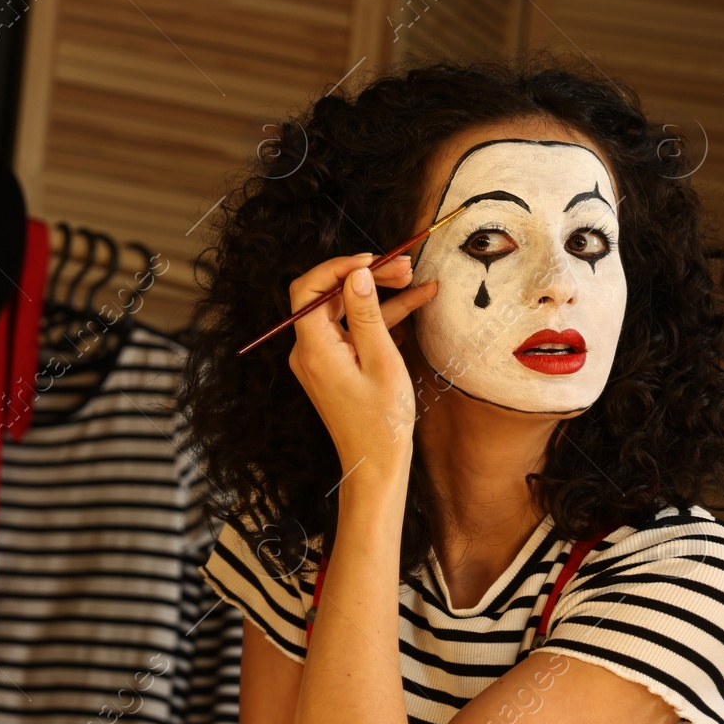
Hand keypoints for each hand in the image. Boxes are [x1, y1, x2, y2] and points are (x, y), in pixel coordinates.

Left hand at [286, 254, 437, 467]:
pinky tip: (415, 301)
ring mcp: (322, 356)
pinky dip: (381, 317)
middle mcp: (309, 349)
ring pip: (345, 310)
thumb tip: (356, 274)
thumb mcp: (382, 361)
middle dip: (366, 276)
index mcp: (313, 348)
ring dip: (378, 293)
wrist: (376, 463)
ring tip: (414, 277)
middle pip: (329, 296)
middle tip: (404, 266)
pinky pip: (354, 330)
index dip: (337, 268)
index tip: (372, 260)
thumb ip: (367, 314)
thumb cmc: (381, 421)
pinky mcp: (336, 363)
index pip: (308, 290)